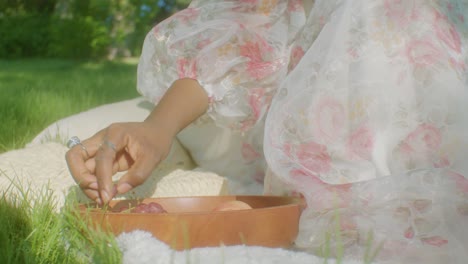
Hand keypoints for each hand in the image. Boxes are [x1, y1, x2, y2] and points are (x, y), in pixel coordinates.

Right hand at [66, 78, 208, 204]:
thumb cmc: (156, 141)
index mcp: (115, 134)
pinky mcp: (102, 158)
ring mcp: (99, 148)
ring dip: (85, 183)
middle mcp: (101, 139)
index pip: (101, 157)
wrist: (157, 131)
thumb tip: (118, 191)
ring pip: (80, 165)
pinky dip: (93, 184)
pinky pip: (90, 171)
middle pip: (76, 156)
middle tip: (97, 193)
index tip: (107, 196)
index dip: (102, 178)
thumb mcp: (153, 158)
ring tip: (102, 198)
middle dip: (81, 177)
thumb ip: (138, 175)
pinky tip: (104, 195)